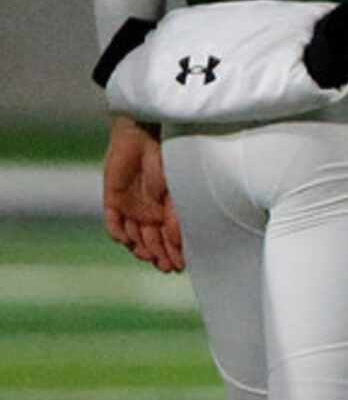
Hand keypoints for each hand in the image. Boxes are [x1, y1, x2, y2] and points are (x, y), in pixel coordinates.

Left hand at [101, 115, 182, 272]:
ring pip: (135, 236)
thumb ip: (176, 215)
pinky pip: (114, 225)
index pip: (173, 236)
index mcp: (169, 206)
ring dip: (142, 249)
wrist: (143, 133)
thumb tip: (177, 241)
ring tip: (149, 257)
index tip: (182, 266)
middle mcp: (151, 209)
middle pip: (153, 240)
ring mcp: (132, 205)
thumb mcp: (178, 188)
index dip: (177, 252)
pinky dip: (119, 235)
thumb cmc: (169, 156)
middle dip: (161, 255)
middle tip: (167, 267)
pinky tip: (128, 242)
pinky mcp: (113, 199)